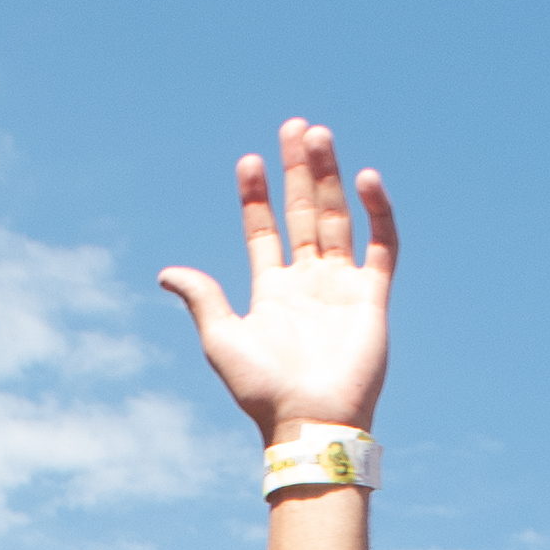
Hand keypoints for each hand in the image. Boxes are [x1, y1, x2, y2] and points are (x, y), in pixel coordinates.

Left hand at [153, 120, 393, 436]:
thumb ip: (202, 300)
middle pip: (303, 213)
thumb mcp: (221, 340)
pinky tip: (365, 179)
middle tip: (296, 127)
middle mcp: (308, 283)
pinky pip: (381, 246)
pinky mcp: (373, 298)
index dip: (256, 196)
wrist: (310, 422)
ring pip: (337, 219)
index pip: (264, 230)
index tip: (249, 161)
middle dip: (299, 170)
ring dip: (329, 178)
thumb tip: (167, 273)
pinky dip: (377, 213)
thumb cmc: (262, 390)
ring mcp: (341, 288)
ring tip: (320, 135)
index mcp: (272, 291)